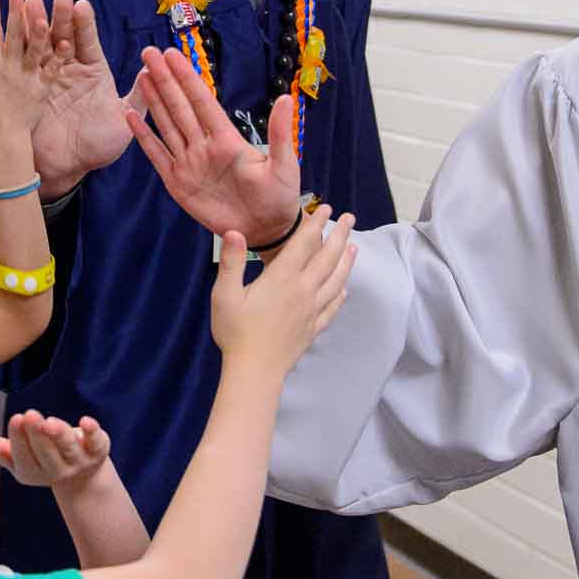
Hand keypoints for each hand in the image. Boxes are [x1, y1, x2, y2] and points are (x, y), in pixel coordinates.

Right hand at [0, 0, 51, 152]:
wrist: (2, 137)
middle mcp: (9, 68)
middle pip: (13, 36)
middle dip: (15, 13)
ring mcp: (26, 78)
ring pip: (34, 51)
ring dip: (37, 32)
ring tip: (42, 13)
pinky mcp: (41, 88)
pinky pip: (51, 70)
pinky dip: (58, 57)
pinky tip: (65, 41)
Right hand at [0, 410, 112, 489]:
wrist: (83, 473)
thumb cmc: (45, 458)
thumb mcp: (24, 459)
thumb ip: (7, 454)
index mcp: (35, 472)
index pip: (25, 459)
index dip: (19, 440)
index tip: (16, 418)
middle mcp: (58, 471)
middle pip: (46, 454)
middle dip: (37, 435)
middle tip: (29, 415)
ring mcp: (79, 461)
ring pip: (68, 447)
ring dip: (59, 434)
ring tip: (48, 421)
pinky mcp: (98, 449)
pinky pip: (96, 441)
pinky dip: (92, 431)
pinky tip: (85, 421)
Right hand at [29, 0, 139, 196]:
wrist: (67, 168)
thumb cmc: (99, 145)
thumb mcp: (124, 120)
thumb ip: (140, 95)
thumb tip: (154, 67)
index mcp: (92, 70)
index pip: (88, 41)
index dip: (84, 24)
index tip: (81, 6)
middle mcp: (69, 68)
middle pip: (63, 36)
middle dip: (60, 17)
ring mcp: (46, 76)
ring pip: (40, 44)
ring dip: (35, 23)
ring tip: (29, 2)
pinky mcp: (27, 87)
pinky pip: (22, 63)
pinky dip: (17, 45)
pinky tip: (11, 28)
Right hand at [127, 47, 301, 246]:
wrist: (265, 231)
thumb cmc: (278, 196)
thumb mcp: (284, 165)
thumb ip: (280, 133)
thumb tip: (284, 98)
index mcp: (227, 139)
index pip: (202, 101)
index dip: (187, 78)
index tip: (172, 54)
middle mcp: (204, 145)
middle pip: (180, 107)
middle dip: (164, 80)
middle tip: (149, 53)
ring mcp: (189, 163)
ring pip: (167, 125)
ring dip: (154, 101)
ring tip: (141, 77)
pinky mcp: (178, 183)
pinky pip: (157, 156)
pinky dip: (144, 137)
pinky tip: (132, 117)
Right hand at [209, 205, 355, 378]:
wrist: (254, 370)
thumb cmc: (235, 331)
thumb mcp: (224, 294)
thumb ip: (231, 262)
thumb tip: (233, 232)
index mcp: (282, 279)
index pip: (303, 244)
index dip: (315, 224)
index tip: (326, 208)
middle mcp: (302, 290)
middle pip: (327, 258)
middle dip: (340, 236)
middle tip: (350, 218)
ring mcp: (311, 310)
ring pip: (336, 281)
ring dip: (346, 262)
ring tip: (354, 247)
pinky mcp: (313, 328)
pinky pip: (333, 307)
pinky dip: (340, 295)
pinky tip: (344, 290)